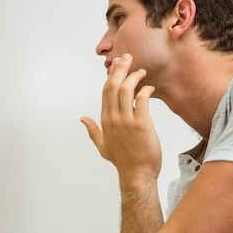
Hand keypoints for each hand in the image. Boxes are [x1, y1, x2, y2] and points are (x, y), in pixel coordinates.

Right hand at [81, 54, 160, 189]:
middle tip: (128, 58)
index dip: (111, 75)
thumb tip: (82, 119)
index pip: (105, 92)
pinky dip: (146, 90)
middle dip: (120, 69)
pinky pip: (142, 100)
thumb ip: (92, 131)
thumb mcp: (102, 146)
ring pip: (126, 90)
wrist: (137, 174)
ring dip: (133, 77)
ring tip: (141, 71)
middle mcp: (113, 119)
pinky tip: (150, 88)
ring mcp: (127, 122)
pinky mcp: (142, 125)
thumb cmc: (123, 161)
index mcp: (105, 121)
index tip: (117, 65)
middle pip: (113, 86)